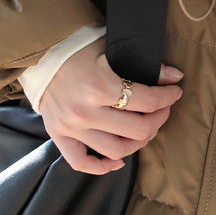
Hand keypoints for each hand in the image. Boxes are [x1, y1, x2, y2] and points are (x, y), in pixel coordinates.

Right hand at [39, 36, 183, 175]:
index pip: (148, 101)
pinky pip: (82, 162)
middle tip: (162, 109)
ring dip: (138, 142)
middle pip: (138, 130)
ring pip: (116, 151)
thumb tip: (173, 77)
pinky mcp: (58, 135)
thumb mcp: (112, 48)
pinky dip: (102, 167)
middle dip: (158, 119)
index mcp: (99, 87)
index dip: (168, 97)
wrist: (40, 53)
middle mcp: (84, 112)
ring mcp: (70, 127)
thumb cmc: (78, 47)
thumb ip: (143, 64)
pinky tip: (119, 160)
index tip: (175, 91)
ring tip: (145, 128)